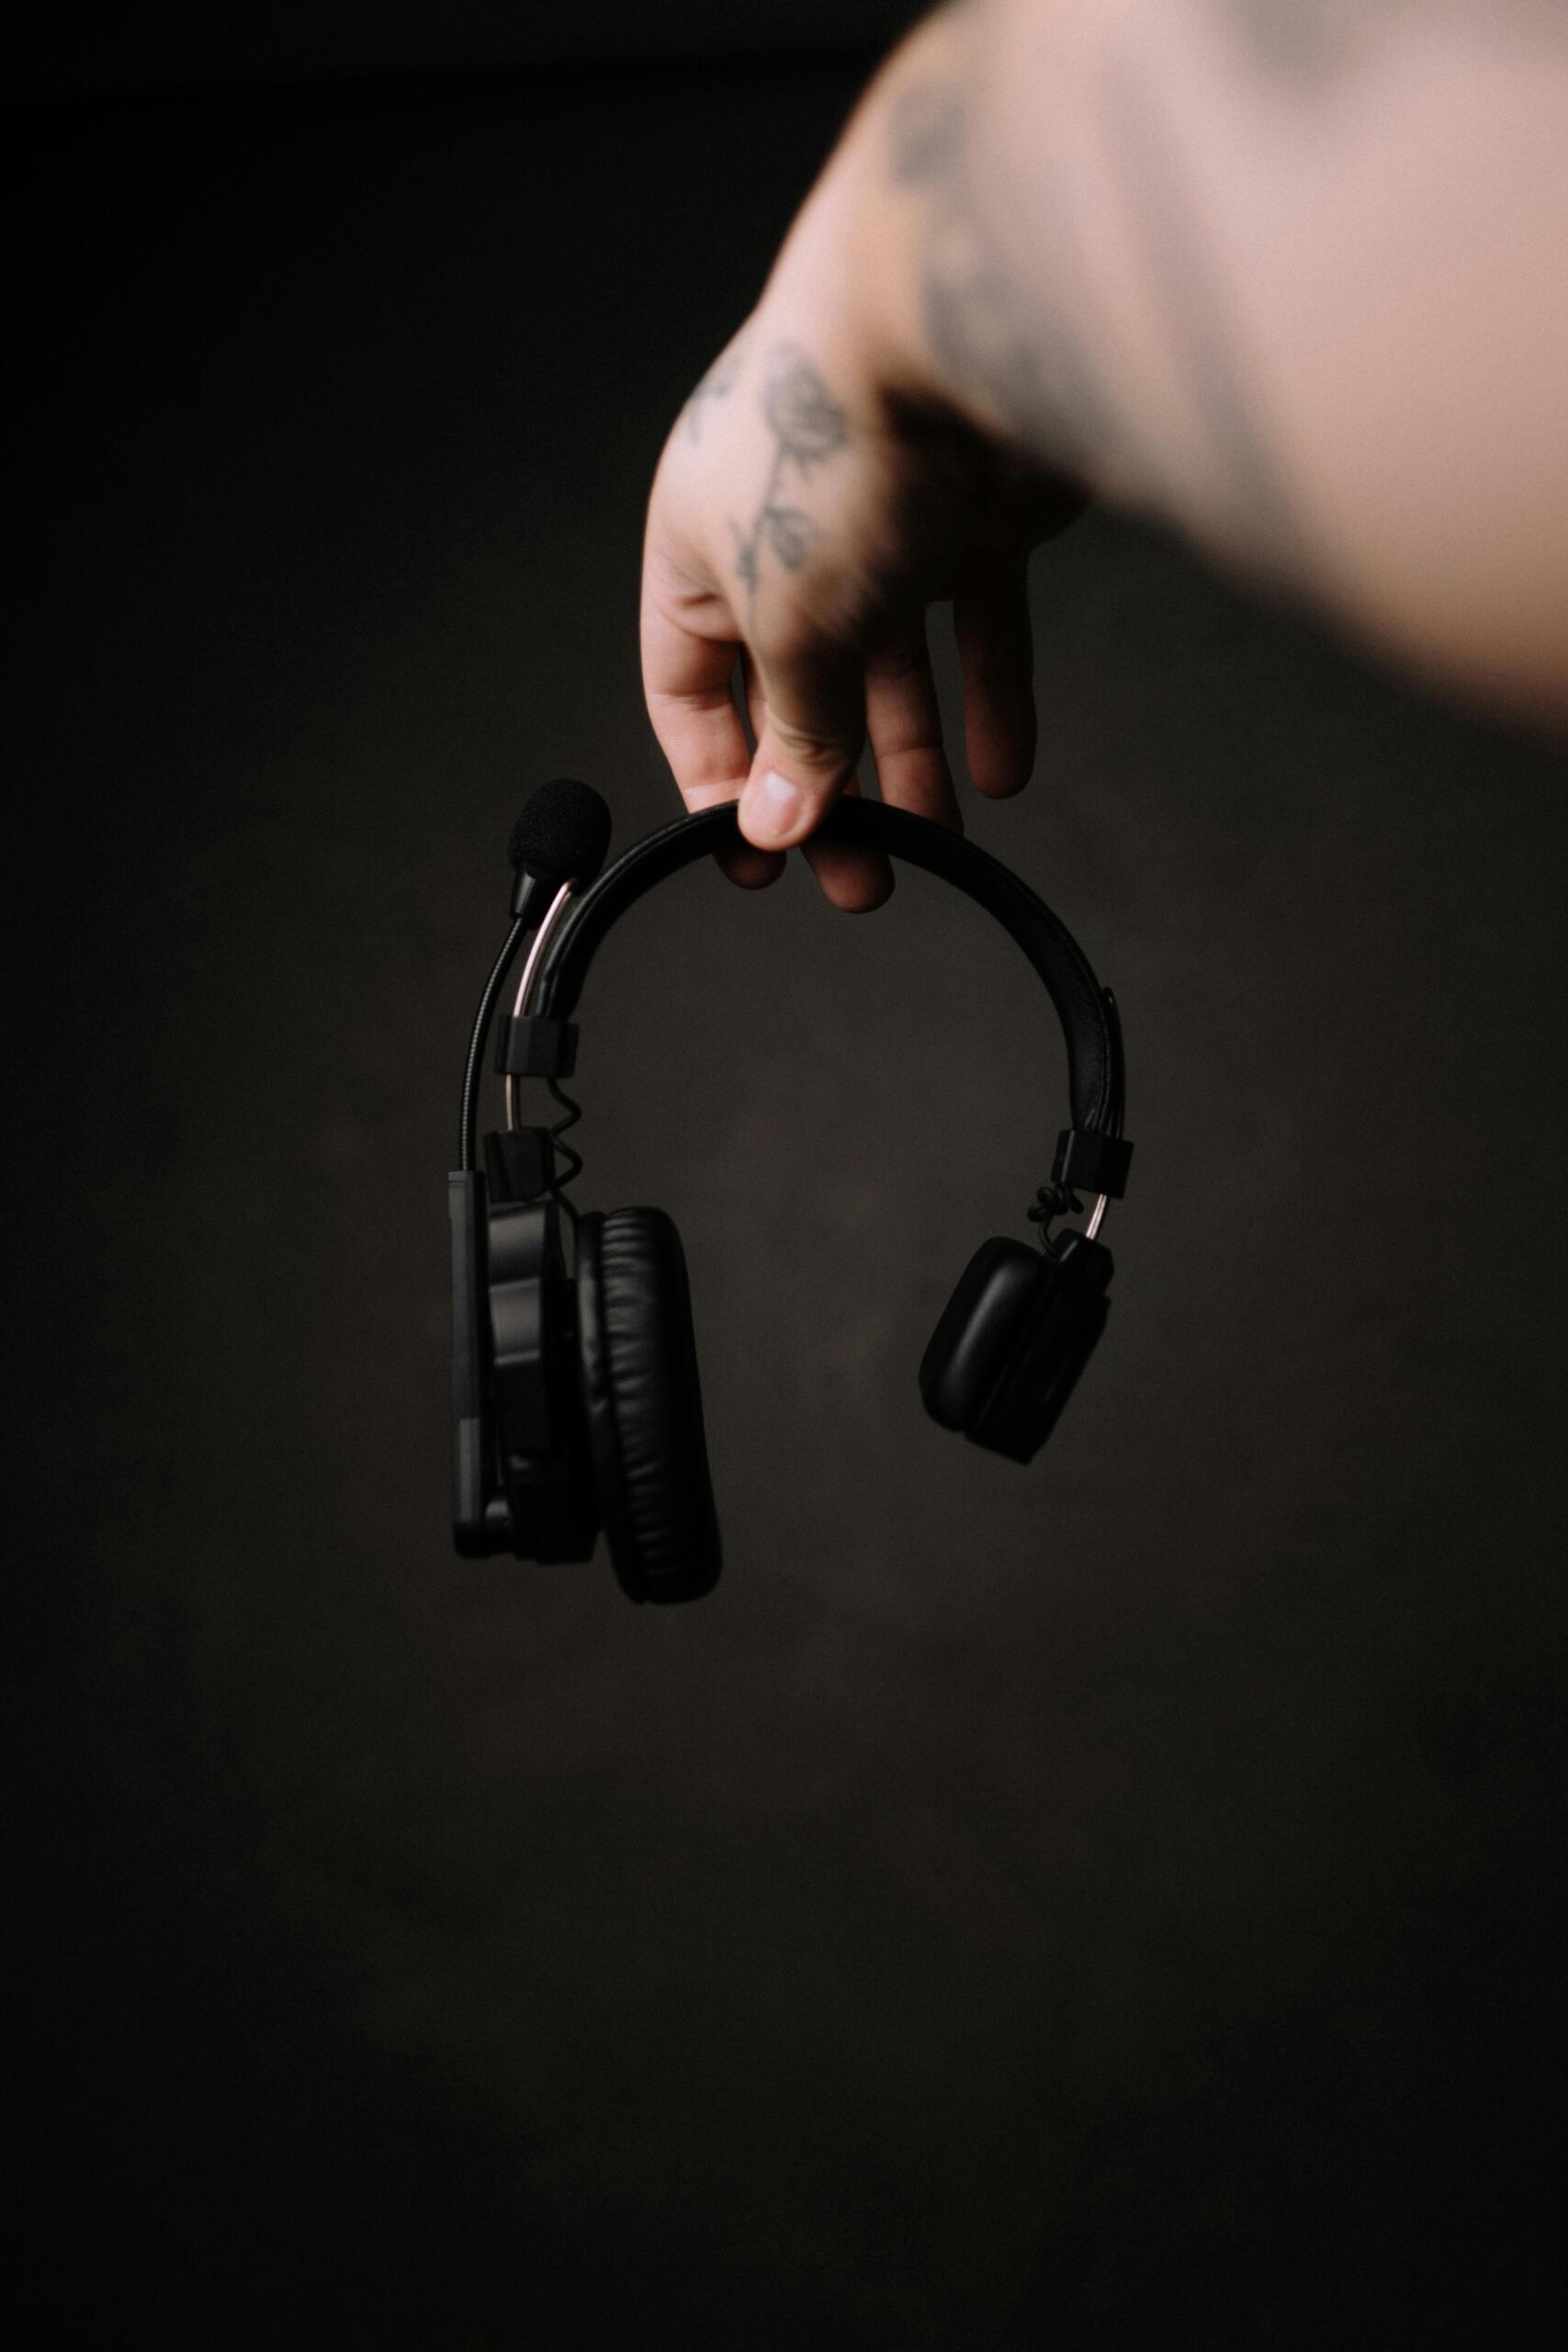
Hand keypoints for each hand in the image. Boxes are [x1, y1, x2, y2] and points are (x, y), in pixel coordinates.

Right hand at [639, 157, 1085, 908]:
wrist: (963, 324)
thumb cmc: (835, 443)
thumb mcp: (789, 626)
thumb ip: (790, 735)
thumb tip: (777, 822)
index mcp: (698, 544)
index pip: (689, 687)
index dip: (718, 779)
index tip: (757, 859)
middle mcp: (782, 528)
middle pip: (799, 687)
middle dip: (830, 789)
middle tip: (861, 878)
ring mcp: (881, 517)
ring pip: (891, 665)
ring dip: (913, 760)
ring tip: (939, 843)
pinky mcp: (972, 512)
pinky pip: (977, 626)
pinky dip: (989, 697)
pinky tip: (1003, 771)